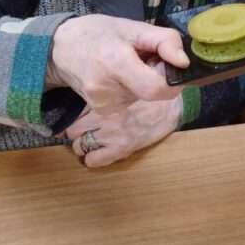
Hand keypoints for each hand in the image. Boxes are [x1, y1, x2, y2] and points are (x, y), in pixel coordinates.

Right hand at [50, 15, 188, 115]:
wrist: (59, 49)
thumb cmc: (98, 33)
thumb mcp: (133, 27)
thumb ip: (164, 41)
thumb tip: (184, 62)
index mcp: (116, 63)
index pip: (156, 88)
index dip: (171, 78)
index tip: (168, 62)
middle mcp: (108, 89)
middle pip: (152, 92)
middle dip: (157, 76)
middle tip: (143, 57)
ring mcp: (103, 104)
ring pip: (143, 97)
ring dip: (144, 81)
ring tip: (127, 64)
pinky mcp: (102, 111)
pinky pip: (131, 101)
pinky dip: (133, 88)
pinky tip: (118, 75)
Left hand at [65, 94, 183, 167]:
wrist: (171, 106)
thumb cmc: (150, 93)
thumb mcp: (127, 84)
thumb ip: (109, 89)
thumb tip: (96, 88)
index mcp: (104, 99)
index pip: (77, 112)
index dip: (77, 117)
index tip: (80, 119)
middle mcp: (103, 117)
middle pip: (73, 130)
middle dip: (77, 132)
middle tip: (84, 132)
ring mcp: (110, 134)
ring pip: (80, 146)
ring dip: (83, 146)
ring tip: (90, 144)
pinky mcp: (121, 148)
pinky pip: (94, 159)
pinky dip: (92, 159)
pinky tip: (97, 155)